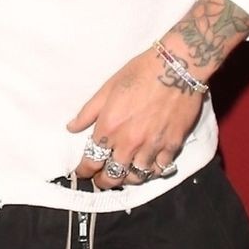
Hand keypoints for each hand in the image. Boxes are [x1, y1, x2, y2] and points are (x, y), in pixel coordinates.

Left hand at [66, 48, 206, 189]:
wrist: (176, 67)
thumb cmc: (140, 73)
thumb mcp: (107, 89)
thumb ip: (88, 112)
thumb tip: (71, 128)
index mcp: (109, 128)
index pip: (91, 161)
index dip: (85, 171)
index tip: (84, 173)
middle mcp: (128, 142)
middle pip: (112, 176)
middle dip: (103, 182)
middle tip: (102, 181)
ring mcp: (151, 146)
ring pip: (136, 177)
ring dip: (127, 179)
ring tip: (124, 176)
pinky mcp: (172, 145)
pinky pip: (160, 169)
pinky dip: (152, 172)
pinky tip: (148, 168)